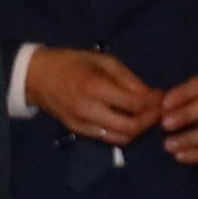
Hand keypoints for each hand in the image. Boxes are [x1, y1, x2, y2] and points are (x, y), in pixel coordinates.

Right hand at [21, 46, 161, 145]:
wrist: (35, 76)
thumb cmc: (70, 62)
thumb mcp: (102, 60)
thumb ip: (127, 78)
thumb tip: (151, 94)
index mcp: (95, 87)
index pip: (134, 104)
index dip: (154, 102)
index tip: (162, 96)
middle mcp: (89, 110)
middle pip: (130, 127)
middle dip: (150, 120)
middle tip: (159, 111)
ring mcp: (82, 124)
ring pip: (121, 138)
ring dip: (138, 130)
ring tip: (146, 117)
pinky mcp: (78, 131)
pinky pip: (108, 138)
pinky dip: (123, 132)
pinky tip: (128, 121)